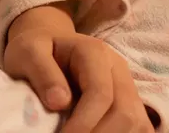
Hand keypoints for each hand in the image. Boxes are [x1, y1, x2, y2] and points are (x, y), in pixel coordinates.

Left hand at [3, 4, 151, 132]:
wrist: (50, 44)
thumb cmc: (38, 50)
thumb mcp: (28, 52)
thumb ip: (42, 72)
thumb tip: (60, 102)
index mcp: (94, 52)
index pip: (100, 94)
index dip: (83, 124)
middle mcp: (118, 68)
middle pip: (125, 113)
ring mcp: (127, 85)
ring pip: (137, 123)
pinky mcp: (130, 101)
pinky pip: (139, 126)